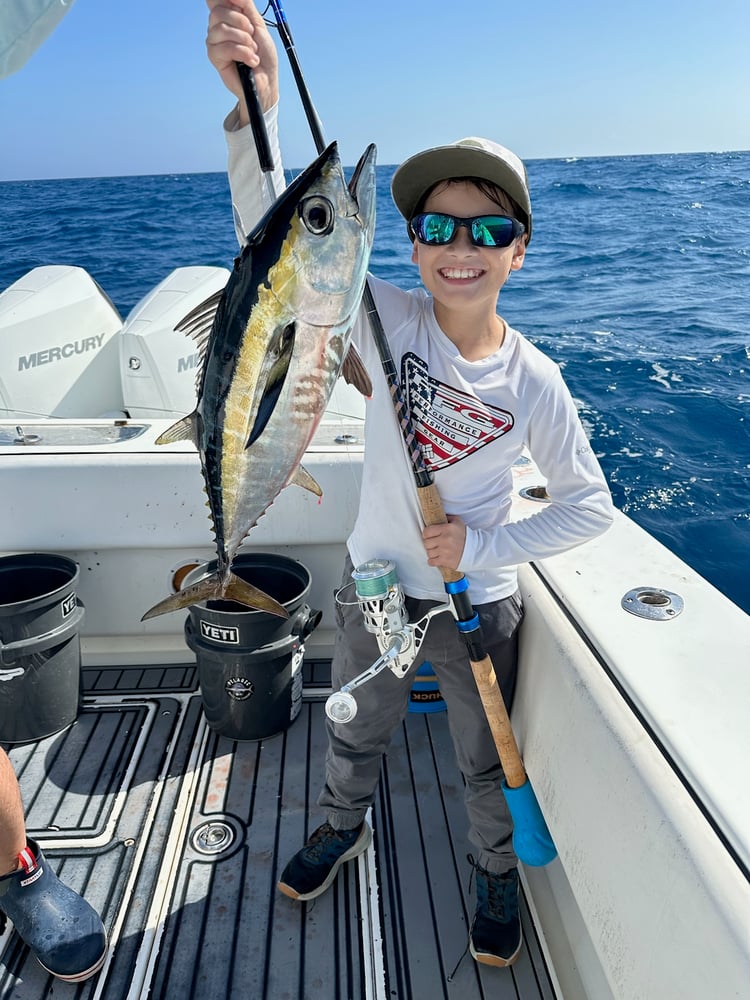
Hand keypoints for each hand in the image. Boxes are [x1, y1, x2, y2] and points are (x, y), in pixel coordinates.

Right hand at [205, 0, 278, 125]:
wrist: (266, 80)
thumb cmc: (263, 54)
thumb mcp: (258, 24)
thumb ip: (245, 6)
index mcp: (226, 17)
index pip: (217, 0)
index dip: (231, 2)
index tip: (245, 13)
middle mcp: (216, 27)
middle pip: (218, 12)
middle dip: (242, 23)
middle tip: (253, 37)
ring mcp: (214, 42)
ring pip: (223, 30)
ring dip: (245, 41)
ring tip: (253, 51)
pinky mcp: (214, 57)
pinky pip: (226, 47)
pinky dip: (243, 53)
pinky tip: (251, 61)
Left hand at [421, 515, 466, 570]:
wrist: (475, 550)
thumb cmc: (465, 536)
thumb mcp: (458, 522)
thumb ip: (447, 517)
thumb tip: (438, 515)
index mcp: (446, 529)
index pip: (426, 532)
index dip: (427, 534)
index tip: (430, 535)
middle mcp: (445, 540)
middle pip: (426, 543)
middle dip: (429, 543)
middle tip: (434, 543)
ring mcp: (445, 551)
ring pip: (429, 553)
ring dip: (432, 552)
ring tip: (437, 550)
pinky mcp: (445, 561)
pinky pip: (431, 562)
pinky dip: (433, 561)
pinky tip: (437, 558)